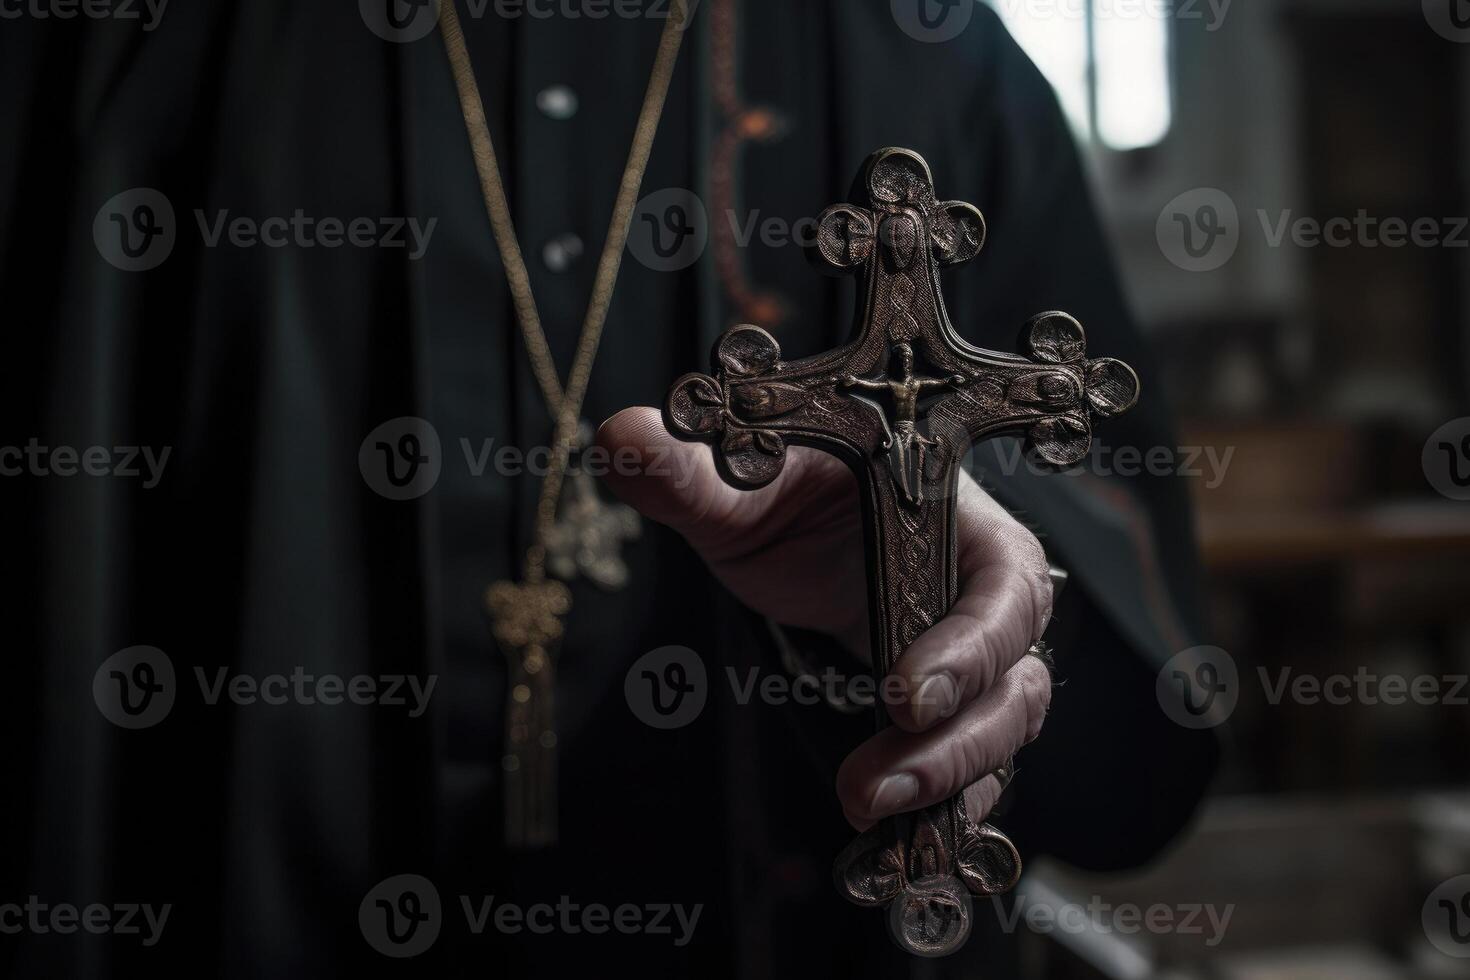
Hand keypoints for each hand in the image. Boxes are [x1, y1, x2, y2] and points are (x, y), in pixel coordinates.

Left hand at [597, 408, 1054, 831]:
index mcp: (953, 517)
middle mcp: (980, 586)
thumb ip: (689, 470)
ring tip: (866, 811)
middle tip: (874, 785)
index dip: (970, 645)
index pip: (1002, 584)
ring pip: (1002, 723)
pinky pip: (972, 754)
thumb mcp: (732, 484)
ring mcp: (969, 647)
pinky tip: (899, 836)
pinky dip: (946, 799)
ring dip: (948, 778)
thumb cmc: (778, 487)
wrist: (791, 517)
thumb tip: (624, 442)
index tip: (901, 695)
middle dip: (955, 741)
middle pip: (1014, 673)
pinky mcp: (947, 696)